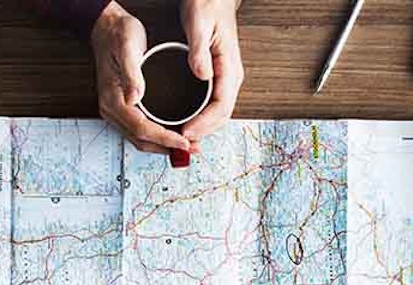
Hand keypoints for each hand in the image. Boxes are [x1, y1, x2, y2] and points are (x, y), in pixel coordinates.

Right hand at [91, 2, 191, 154]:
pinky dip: (158, 137)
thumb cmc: (117, 34)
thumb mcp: (127, 48)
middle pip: (141, 140)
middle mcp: (112, 109)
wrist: (106, 27)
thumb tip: (135, 98)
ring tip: (187, 146)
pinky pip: (140, 130)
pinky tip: (173, 134)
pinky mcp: (123, 107)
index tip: (184, 142)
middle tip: (192, 148)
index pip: (141, 128)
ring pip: (141, 139)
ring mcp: (116, 110)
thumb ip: (132, 74)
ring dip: (163, 145)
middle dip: (167, 147)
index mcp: (113, 99)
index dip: (164, 138)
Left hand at [178, 0, 243, 141]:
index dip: (204, 124)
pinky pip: (213, 104)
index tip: (186, 133)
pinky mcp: (218, 76)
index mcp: (230, 67)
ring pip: (218, 113)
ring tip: (182, 138)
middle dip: (202, 132)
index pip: (221, 106)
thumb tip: (202, 76)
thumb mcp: (199, 24)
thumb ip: (199, 51)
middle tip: (180, 143)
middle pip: (222, 116)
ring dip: (202, 128)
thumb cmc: (208, 4)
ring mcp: (226, 77)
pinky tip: (187, 121)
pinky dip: (201, 118)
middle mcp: (231, 76)